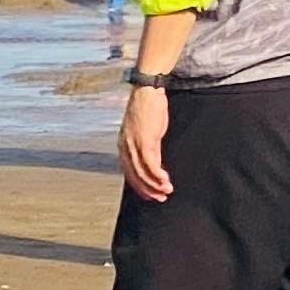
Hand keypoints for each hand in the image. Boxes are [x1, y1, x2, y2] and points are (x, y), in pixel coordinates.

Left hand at [121, 81, 172, 200]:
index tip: (150, 194)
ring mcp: (134, 146)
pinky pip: (150, 164)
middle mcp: (125, 149)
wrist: (147, 91)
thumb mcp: (145, 131)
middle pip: (135, 176)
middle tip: (159, 198)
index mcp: (123, 147)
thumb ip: (148, 146)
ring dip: (155, 185)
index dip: (140, 186)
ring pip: (143, 173)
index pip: (130, 173)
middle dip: (147, 190)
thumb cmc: (148, 108)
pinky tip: (165, 181)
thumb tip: (154, 161)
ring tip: (166, 191)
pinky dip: (157, 175)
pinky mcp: (145, 141)